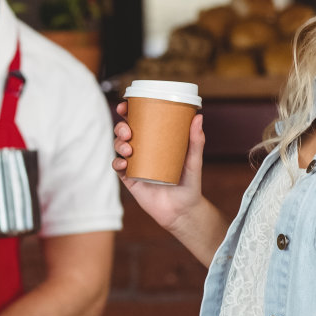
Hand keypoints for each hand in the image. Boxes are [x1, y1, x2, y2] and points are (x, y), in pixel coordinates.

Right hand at [112, 103, 206, 231]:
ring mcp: (135, 164)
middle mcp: (143, 150)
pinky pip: (118, 167)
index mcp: (156, 140)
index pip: (140, 121)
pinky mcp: (130, 179)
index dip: (130, 111)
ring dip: (118, 143)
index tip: (127, 105)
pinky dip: (118, 162)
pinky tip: (125, 163)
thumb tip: (198, 117)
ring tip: (128, 149)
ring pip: (119, 147)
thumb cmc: (190, 184)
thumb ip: (196, 141)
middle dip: (121, 127)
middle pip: (125, 132)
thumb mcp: (194, 161)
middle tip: (128, 131)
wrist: (183, 211)